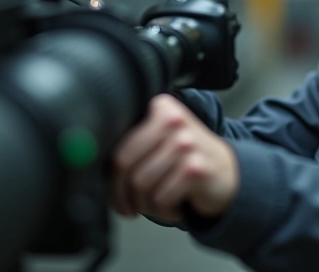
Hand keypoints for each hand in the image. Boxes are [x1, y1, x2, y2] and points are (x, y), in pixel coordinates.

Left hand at [111, 93, 238, 222]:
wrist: (227, 173)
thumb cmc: (187, 159)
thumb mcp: (161, 141)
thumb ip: (132, 145)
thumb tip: (91, 164)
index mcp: (160, 108)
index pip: (119, 147)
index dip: (111, 179)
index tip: (114, 193)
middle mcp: (173, 120)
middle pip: (126, 168)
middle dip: (124, 196)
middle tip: (129, 207)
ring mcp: (186, 143)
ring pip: (142, 186)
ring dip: (147, 205)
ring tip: (159, 202)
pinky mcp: (196, 168)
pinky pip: (161, 199)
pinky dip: (165, 212)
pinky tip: (175, 206)